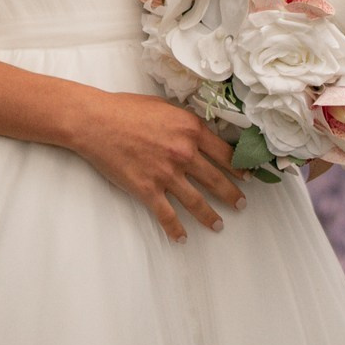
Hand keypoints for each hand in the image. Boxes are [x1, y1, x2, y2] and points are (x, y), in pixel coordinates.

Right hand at [64, 90, 247, 241]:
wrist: (97, 122)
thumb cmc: (128, 109)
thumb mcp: (167, 107)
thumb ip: (187, 123)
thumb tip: (202, 134)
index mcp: (191, 130)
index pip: (225, 153)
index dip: (239, 167)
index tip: (248, 176)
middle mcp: (184, 153)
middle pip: (216, 179)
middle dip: (232, 194)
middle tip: (241, 204)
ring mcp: (166, 174)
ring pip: (196, 201)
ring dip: (210, 216)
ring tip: (219, 225)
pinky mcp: (148, 190)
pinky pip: (167, 215)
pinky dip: (175, 229)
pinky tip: (182, 238)